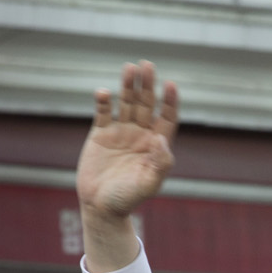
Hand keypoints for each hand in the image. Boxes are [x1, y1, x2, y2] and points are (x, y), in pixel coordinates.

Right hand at [76, 63, 179, 221]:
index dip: (170, 101)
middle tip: (148, 65)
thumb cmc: (128, 199)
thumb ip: (160, 163)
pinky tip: (104, 93)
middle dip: (148, 85)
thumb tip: (161, 139)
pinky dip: (103, 102)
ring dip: (128, 86)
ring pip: (126, 103)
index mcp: (156, 145)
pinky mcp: (100, 134)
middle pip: (147, 104)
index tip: (170, 85)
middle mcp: (140, 134)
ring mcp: (120, 132)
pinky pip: (104, 113)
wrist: (101, 207)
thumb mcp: (149, 184)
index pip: (167, 117)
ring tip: (129, 68)